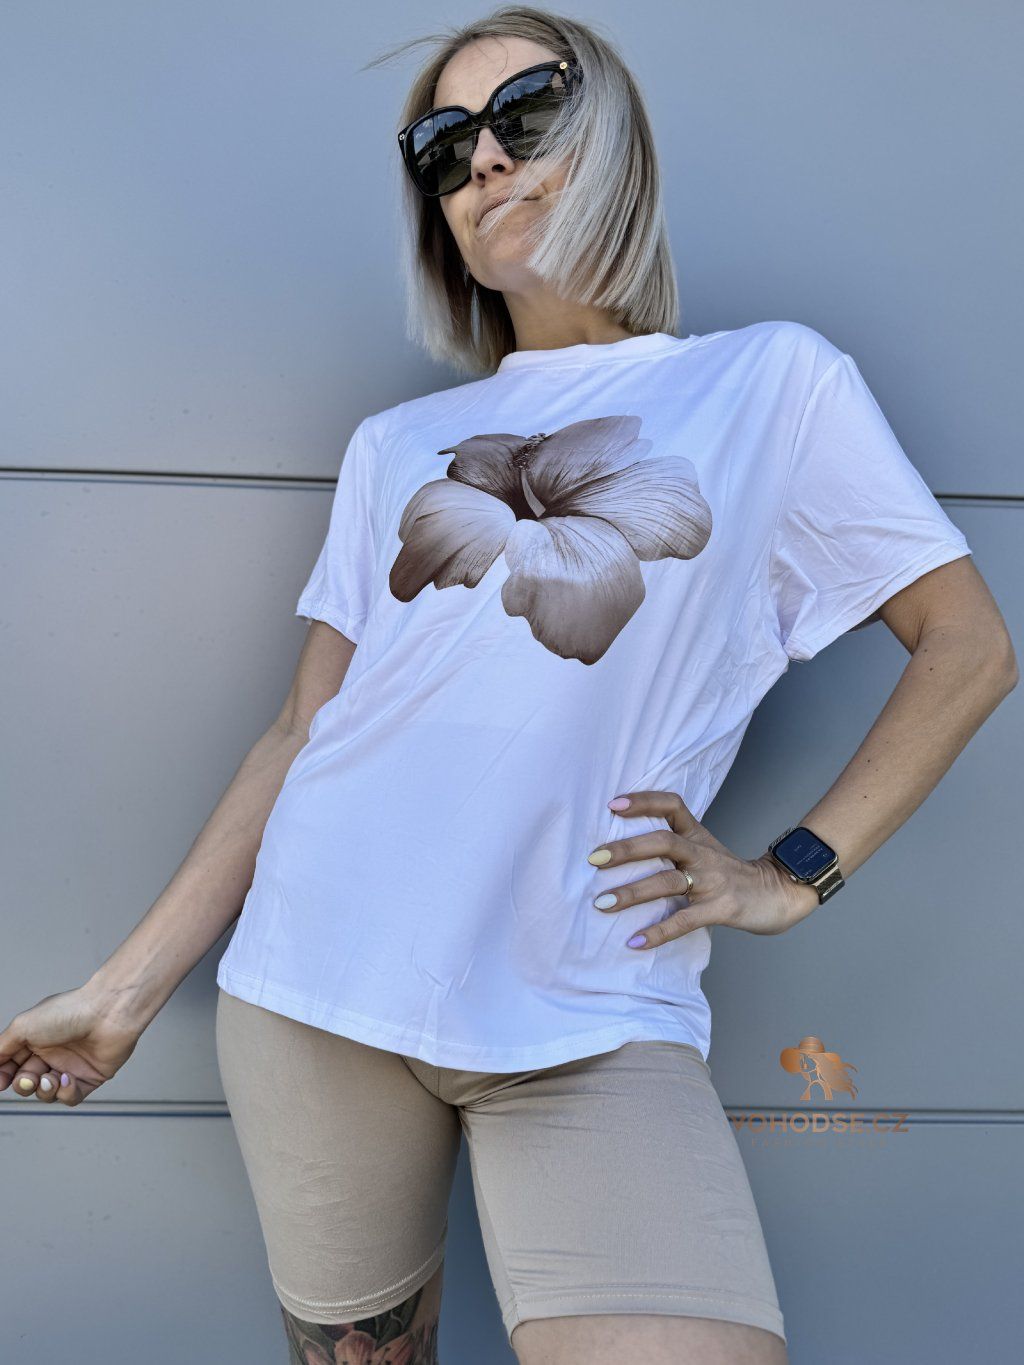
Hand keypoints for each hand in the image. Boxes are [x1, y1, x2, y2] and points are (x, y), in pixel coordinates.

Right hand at [0, 982, 143, 1106]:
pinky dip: (65, 1093)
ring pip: (47, 1093)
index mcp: (36, 1038)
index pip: (12, 1065)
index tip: (1, 1082)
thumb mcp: (23, 1026)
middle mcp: (53, 1053)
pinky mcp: (90, 1078)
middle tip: (30, 1078)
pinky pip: (70, 1097)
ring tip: (51, 1078)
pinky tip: (68, 1079)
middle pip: (28, 1082)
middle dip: (24, 1085)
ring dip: (44, 1090)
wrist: (108, 1013)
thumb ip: (2, 1048)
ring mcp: (72, 1066)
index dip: (4, 1076)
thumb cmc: (69, 1012)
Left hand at [588, 788, 820, 947]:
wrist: (778, 893)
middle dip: (628, 849)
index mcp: (697, 836)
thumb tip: (624, 848)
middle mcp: (702, 854)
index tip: (613, 804)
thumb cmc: (731, 873)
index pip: (671, 805)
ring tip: (603, 903)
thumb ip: (673, 844)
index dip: (643, 801)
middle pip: (663, 841)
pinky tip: (635, 942)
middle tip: (595, 858)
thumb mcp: (704, 849)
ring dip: (633, 893)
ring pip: (668, 882)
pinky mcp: (720, 908)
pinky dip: (658, 932)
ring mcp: (712, 881)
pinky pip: (684, 921)